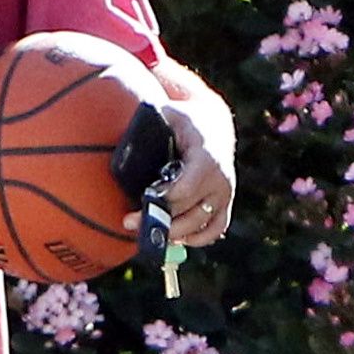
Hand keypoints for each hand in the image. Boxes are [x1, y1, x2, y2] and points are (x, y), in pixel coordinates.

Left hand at [123, 98, 235, 247]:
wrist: (214, 124)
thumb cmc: (187, 120)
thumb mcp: (170, 114)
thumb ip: (151, 124)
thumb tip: (127, 137)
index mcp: (206, 159)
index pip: (185, 189)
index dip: (163, 200)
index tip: (140, 201)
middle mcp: (219, 180)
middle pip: (189, 213)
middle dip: (159, 220)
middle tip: (129, 223)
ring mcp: (224, 194)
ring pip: (201, 226)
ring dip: (174, 234)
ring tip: (149, 234)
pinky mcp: (225, 203)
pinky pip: (215, 229)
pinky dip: (197, 238)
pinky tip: (176, 238)